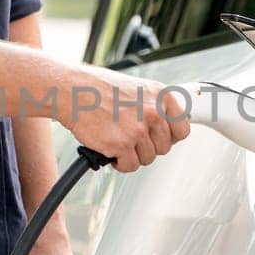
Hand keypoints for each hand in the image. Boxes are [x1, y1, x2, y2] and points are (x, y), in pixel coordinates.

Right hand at [59, 69, 190, 171]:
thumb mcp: (137, 88)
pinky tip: (110, 150)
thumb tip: (166, 127)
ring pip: (148, 158)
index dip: (169, 137)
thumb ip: (154, 106)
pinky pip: (130, 166)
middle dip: (147, 146)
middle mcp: (153, 111)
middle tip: (131, 139)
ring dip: (133, 154)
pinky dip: (120, 163)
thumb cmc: (99, 88)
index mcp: (160, 95)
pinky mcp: (121, 145)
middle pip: (164, 147)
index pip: (182, 129)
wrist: (72, 91)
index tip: (159, 138)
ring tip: (118, 141)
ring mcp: (138, 129)